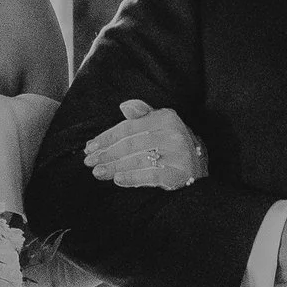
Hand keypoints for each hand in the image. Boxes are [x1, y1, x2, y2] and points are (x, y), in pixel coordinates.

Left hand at [83, 99, 209, 191]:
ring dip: (114, 167)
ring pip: (138, 160)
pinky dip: (132, 178)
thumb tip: (124, 106)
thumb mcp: (159, 123)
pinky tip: (118, 180)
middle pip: (130, 144)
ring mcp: (177, 154)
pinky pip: (151, 175)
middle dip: (107, 154)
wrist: (197, 165)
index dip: (106, 137)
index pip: (128, 127)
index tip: (90, 147)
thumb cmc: (171, 142)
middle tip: (90, 162)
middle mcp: (172, 133)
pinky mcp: (178, 172)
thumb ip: (141, 114)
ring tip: (98, 172)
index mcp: (165, 118)